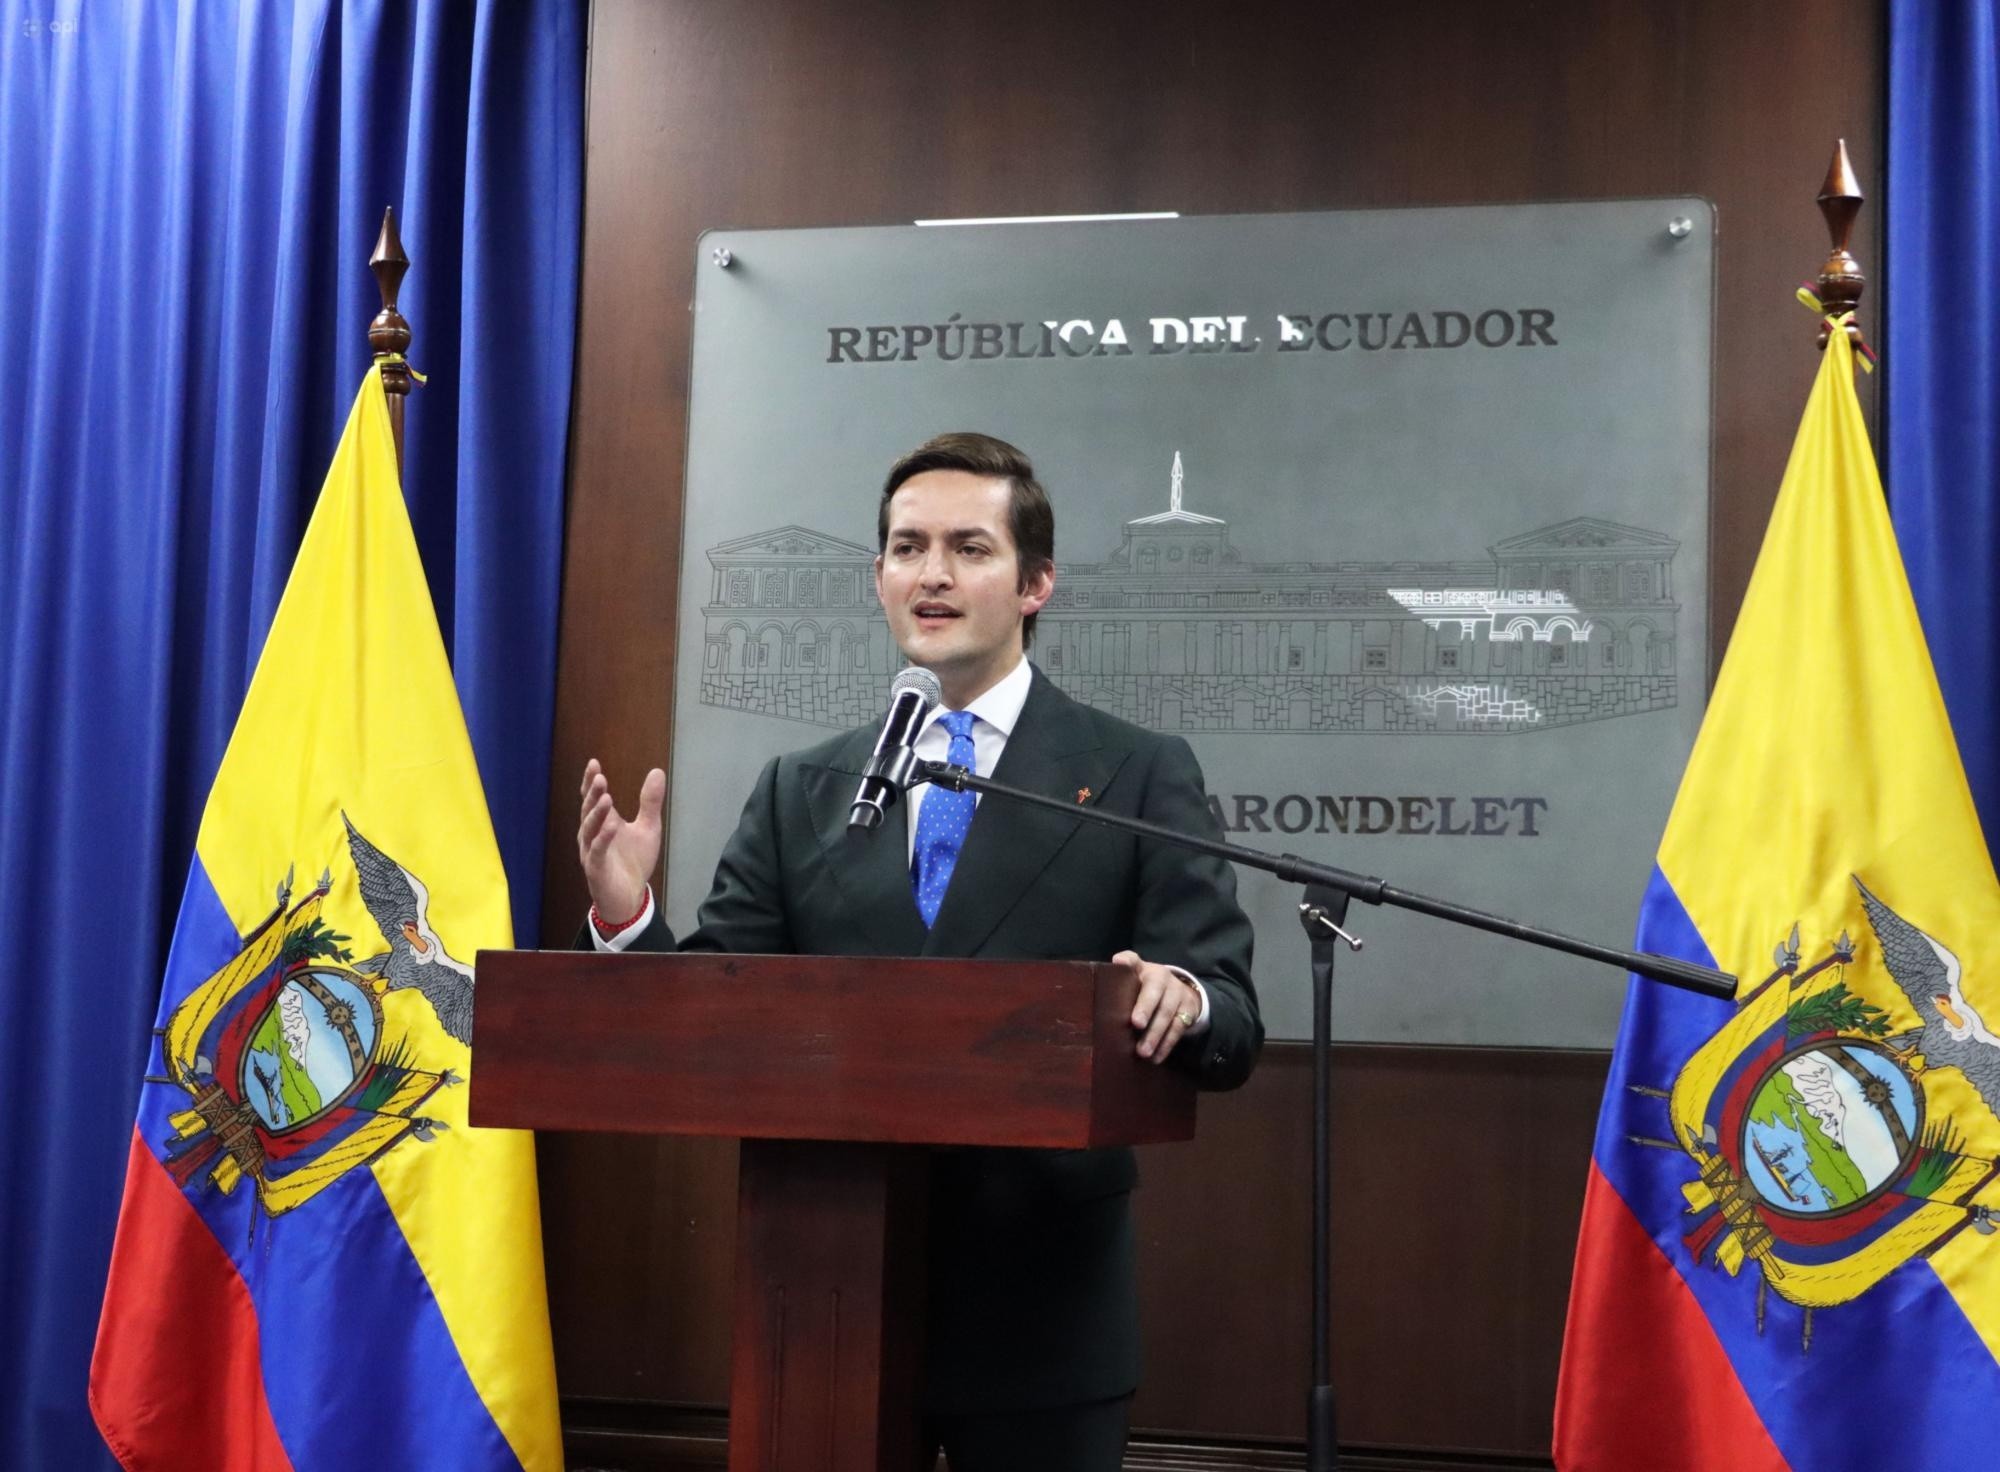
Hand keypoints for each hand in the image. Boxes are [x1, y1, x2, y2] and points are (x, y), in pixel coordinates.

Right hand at [577, 759, 664, 924]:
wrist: (630, 896)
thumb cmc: (634, 861)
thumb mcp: (648, 827)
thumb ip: (650, 802)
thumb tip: (656, 771)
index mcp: (603, 823)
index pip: (593, 798)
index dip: (591, 782)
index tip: (594, 763)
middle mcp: (593, 834)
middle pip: (589, 810)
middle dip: (593, 793)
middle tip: (599, 777)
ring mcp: (592, 851)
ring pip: (590, 829)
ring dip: (597, 813)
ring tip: (605, 797)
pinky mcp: (596, 868)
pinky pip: (598, 851)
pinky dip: (604, 838)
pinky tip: (612, 826)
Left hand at [1116, 949, 1200, 1063]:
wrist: (1179, 991)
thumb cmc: (1144, 989)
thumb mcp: (1133, 981)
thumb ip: (1118, 980)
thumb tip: (1108, 976)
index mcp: (1144, 969)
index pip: (1134, 960)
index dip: (1128, 963)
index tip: (1120, 965)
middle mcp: (1163, 977)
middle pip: (1155, 992)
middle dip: (1146, 1008)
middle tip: (1136, 1024)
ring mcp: (1178, 993)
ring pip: (1167, 1014)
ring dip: (1155, 1034)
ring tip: (1143, 1052)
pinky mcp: (1189, 1011)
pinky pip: (1178, 1029)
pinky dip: (1166, 1045)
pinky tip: (1155, 1058)